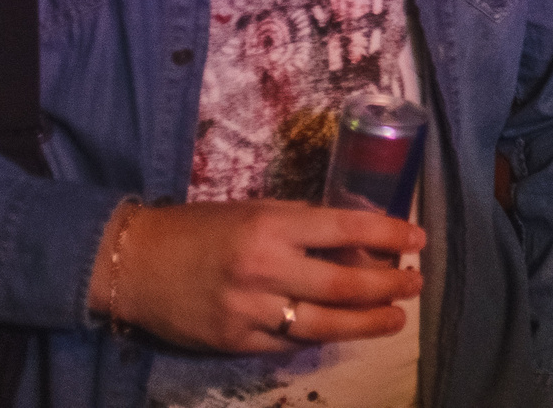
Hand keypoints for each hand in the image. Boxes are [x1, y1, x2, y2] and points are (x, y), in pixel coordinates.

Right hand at [94, 200, 423, 353]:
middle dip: (388, 286)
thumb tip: (355, 240)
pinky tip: (342, 330)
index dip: (389, 235)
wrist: (134, 264)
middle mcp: (264, 268)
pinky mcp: (234, 342)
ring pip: (323, 324)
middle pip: (344, 286)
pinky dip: (320, 336)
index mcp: (272, 225)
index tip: (418, 239)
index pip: (346, 230)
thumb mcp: (254, 209)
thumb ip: (302, 224)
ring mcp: (249, 310)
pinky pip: (289, 343)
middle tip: (415, 284)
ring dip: (367, 323)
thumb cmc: (200, 228)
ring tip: (395, 319)